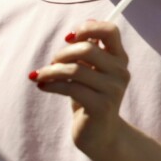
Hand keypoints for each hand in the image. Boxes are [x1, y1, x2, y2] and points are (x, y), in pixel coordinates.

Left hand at [29, 20, 129, 155]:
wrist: (99, 133)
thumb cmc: (90, 97)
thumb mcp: (90, 72)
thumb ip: (88, 53)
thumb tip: (78, 30)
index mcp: (120, 59)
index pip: (111, 31)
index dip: (88, 28)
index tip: (70, 37)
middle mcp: (120, 72)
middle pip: (87, 49)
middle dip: (62, 53)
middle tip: (52, 62)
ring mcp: (113, 89)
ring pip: (75, 70)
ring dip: (51, 71)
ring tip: (40, 76)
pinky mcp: (101, 106)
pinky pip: (70, 88)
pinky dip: (50, 85)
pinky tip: (42, 86)